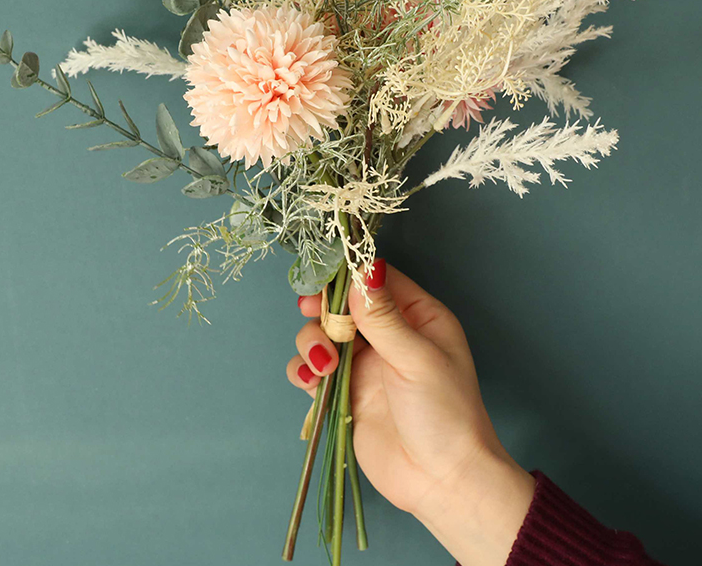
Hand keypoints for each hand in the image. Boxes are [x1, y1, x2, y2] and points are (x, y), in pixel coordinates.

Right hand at [287, 260, 535, 565]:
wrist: (441, 482)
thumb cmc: (444, 414)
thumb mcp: (416, 358)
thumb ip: (383, 316)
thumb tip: (365, 268)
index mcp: (417, 316)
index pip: (376, 280)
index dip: (348, 276)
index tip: (323, 280)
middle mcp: (388, 334)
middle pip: (342, 303)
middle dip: (322, 308)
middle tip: (309, 312)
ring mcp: (364, 363)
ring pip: (322, 334)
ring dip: (313, 342)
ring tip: (324, 365)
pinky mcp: (345, 391)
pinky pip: (313, 369)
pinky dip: (305, 370)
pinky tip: (311, 381)